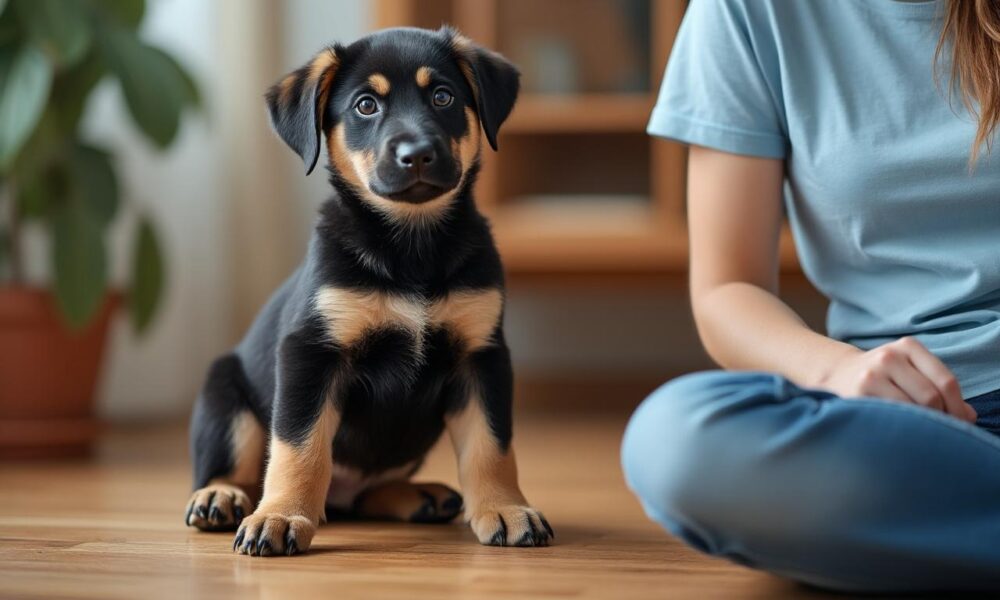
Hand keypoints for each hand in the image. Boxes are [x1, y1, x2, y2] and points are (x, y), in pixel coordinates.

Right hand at [817, 337, 975, 422]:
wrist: (836, 374)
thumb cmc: (884, 377)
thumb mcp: (911, 371)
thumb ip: (939, 388)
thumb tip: (969, 416)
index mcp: (908, 346)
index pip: (946, 382)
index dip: (957, 408)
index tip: (960, 424)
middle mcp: (889, 356)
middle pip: (931, 397)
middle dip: (942, 420)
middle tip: (941, 434)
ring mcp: (871, 375)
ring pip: (912, 409)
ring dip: (921, 426)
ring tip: (920, 433)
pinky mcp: (857, 394)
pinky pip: (891, 417)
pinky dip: (901, 428)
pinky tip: (900, 431)